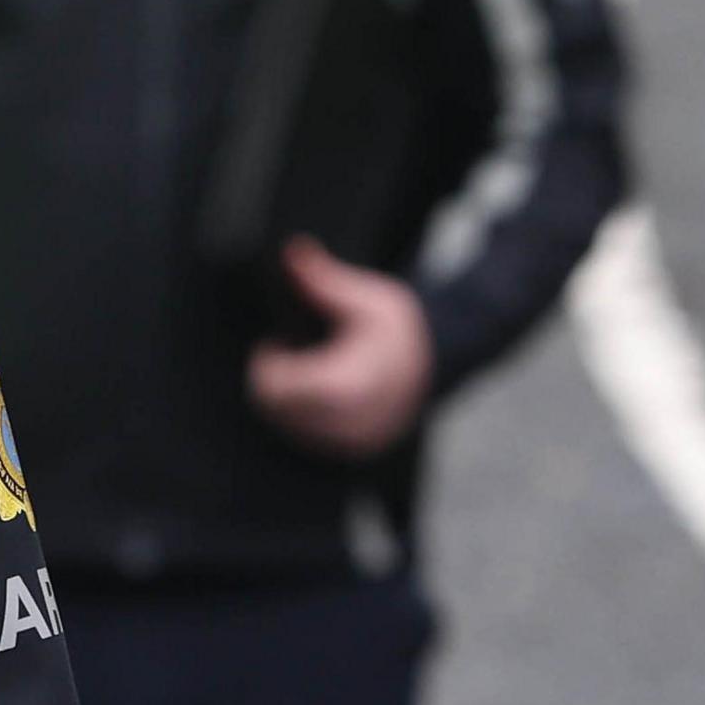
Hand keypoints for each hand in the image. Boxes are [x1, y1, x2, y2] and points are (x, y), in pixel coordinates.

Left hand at [245, 238, 436, 460]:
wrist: (437, 363)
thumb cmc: (400, 330)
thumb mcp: (367, 296)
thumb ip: (323, 279)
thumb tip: (291, 252)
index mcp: (346, 385)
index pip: (274, 390)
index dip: (266, 364)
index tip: (277, 342)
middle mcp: (346, 423)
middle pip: (275, 411)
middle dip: (273, 379)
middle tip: (291, 352)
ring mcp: (349, 443)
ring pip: (287, 428)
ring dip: (286, 398)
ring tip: (308, 369)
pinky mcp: (350, 452)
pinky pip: (307, 440)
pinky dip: (304, 416)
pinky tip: (320, 392)